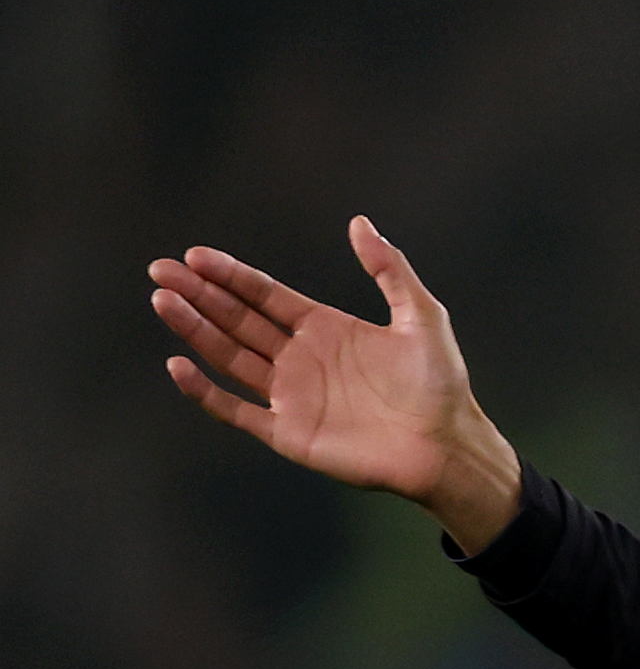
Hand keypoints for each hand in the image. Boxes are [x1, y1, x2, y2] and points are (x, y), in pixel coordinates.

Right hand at [149, 218, 525, 549]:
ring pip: (229, 357)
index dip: (229, 275)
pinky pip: (235, 410)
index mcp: (324, 329)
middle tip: (161, 270)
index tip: (195, 255)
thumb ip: (390, 269)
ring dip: (195, 329)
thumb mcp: (421, 317)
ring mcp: (291, 396)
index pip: (263, 295)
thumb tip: (360, 222)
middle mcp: (300, 360)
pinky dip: (204, 391)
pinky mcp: (288, 433)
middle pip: (237, 320)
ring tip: (164, 300)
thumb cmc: (442, 386)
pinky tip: (179, 364)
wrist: (448, 446)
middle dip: (199, 294)